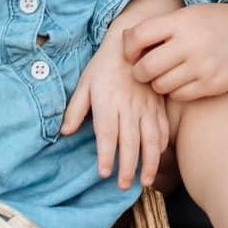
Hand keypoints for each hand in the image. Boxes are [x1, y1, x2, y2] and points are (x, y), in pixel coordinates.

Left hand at [63, 35, 169, 188]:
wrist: (132, 41)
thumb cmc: (104, 65)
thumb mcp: (85, 83)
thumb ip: (75, 109)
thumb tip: (64, 132)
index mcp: (108, 102)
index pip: (107, 134)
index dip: (107, 155)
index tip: (104, 173)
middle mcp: (129, 106)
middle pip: (130, 141)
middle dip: (128, 166)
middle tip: (124, 186)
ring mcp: (147, 105)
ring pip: (151, 138)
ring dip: (149, 162)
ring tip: (146, 182)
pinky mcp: (158, 104)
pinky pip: (163, 127)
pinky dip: (162, 145)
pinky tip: (159, 157)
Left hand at [124, 2, 227, 101]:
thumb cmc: (211, 23)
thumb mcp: (186, 15)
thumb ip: (158, 27)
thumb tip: (125, 42)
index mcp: (180, 22)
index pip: (137, 37)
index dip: (128, 48)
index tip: (133, 52)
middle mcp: (190, 44)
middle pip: (144, 68)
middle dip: (139, 71)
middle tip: (145, 68)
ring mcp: (202, 67)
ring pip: (160, 86)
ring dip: (158, 82)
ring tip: (168, 72)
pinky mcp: (212, 85)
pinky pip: (179, 96)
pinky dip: (176, 91)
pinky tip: (184, 79)